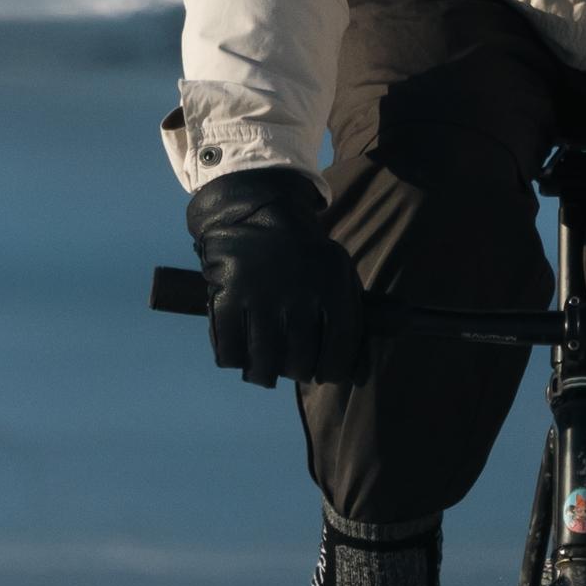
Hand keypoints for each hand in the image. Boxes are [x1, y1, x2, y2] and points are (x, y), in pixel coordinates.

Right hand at [184, 166, 368, 386]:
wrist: (257, 210)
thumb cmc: (305, 254)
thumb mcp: (339, 273)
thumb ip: (351, 318)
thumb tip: (358, 374)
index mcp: (333, 289)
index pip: (338, 352)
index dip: (332, 372)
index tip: (324, 375)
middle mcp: (299, 295)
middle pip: (300, 362)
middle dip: (298, 372)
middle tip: (292, 368)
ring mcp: (261, 296)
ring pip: (264, 362)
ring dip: (264, 374)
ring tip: (264, 372)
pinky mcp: (227, 295)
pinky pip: (229, 349)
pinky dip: (233, 360)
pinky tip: (238, 355)